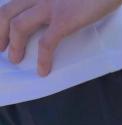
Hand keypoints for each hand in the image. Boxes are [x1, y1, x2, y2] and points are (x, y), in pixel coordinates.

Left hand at [0, 0, 121, 75]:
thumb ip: (60, 1)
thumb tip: (56, 15)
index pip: (12, 3)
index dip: (2, 19)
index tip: (2, 32)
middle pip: (7, 13)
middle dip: (0, 32)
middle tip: (1, 48)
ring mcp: (51, 6)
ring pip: (19, 26)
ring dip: (14, 45)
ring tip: (15, 59)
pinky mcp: (65, 20)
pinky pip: (47, 42)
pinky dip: (43, 59)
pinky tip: (43, 70)